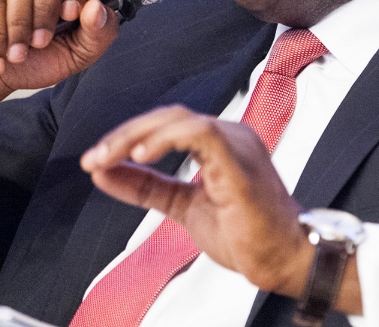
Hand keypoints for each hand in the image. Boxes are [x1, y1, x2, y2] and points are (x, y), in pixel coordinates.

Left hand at [80, 105, 361, 313]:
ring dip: (136, 136)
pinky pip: (200, 134)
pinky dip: (165, 139)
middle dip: (123, 136)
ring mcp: (237, 144)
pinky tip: (141, 155)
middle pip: (166, 117)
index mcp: (219, 143)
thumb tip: (106, 172)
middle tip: (94, 158)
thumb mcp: (182, 206)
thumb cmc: (247, 233)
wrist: (283, 260)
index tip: (96, 160)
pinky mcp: (239, 161)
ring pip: (178, 119)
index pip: (165, 125)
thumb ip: (146, 186)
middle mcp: (230, 135)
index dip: (126, 138)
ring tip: (109, 157)